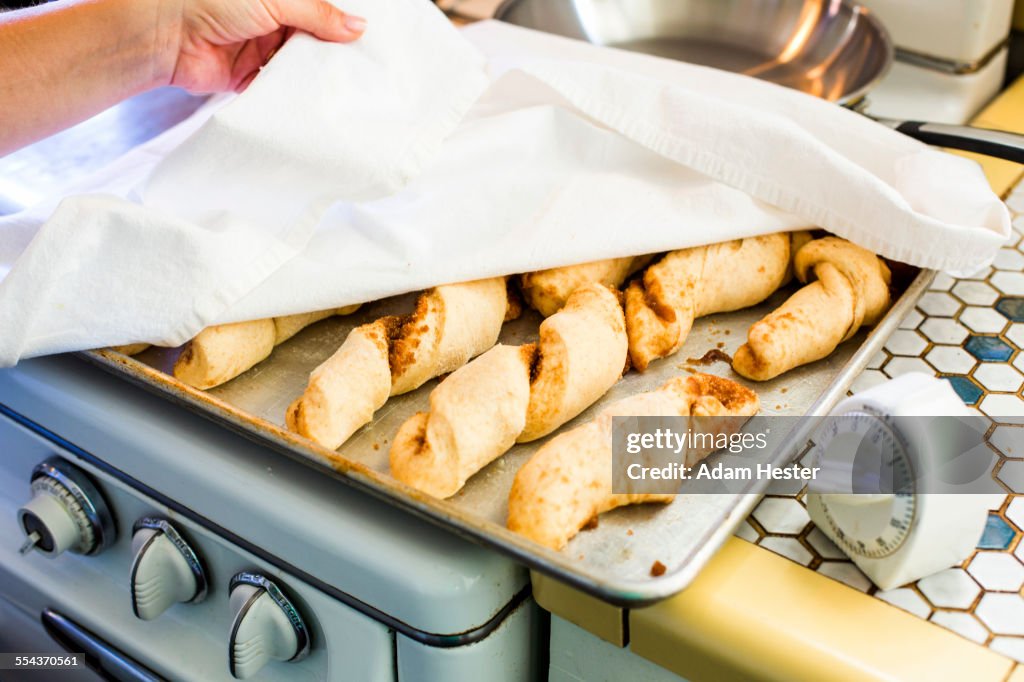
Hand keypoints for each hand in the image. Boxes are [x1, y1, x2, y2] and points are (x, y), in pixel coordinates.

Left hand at [169, 0, 365, 92]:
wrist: (165, 34)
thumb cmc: (213, 1)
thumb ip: (318, 14)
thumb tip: (358, 27)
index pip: (321, 9)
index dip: (344, 21)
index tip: (372, 37)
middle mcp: (273, 19)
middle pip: (315, 39)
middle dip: (335, 53)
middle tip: (367, 69)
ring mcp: (262, 49)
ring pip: (300, 65)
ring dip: (317, 75)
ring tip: (348, 88)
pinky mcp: (251, 78)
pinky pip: (280, 89)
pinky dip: (295, 95)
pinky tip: (317, 102)